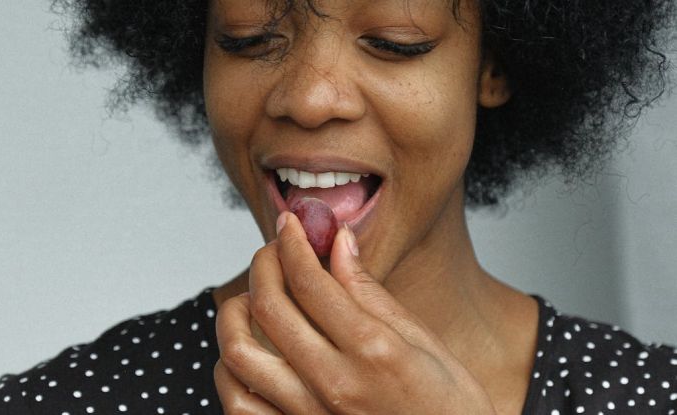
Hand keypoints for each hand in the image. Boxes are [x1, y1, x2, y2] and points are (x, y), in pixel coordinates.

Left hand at [214, 212, 496, 413]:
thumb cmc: (448, 409)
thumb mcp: (425, 343)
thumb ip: (372, 293)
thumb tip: (340, 242)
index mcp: (374, 350)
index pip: (310, 280)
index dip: (292, 242)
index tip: (289, 224)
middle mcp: (334, 383)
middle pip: (268, 308)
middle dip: (263, 265)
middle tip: (273, 251)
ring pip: (238, 356)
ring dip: (234, 316)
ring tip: (252, 301)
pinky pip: (237, 405)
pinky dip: (229, 373)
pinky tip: (247, 354)